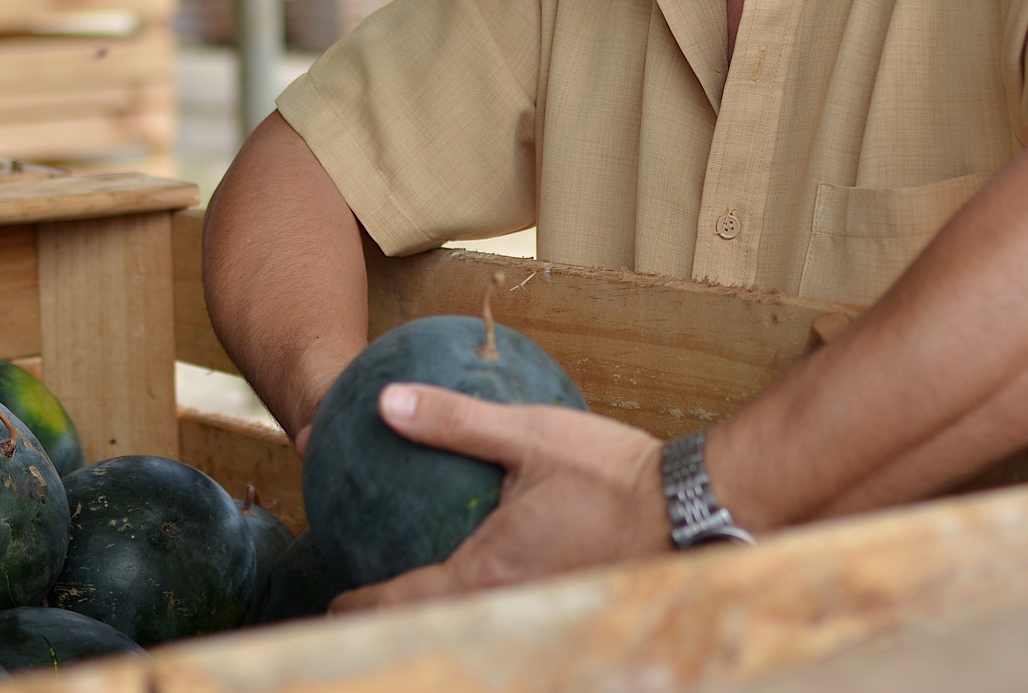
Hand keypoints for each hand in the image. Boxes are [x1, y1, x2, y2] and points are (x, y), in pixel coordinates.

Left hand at [328, 383, 670, 611]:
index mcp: (487, 571)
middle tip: (363, 600)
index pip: (403, 602)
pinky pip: (510, 605)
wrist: (691, 507)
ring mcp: (541, 607)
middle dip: (394, 617)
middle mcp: (508, 602)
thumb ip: (455, 420)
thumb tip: (387, 404)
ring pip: (472, 619)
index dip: (360, 605)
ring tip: (416, 587)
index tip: (336, 599)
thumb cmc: (611, 473)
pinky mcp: (568, 597)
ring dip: (439, 608)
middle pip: (432, 623)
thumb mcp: (529, 433)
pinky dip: (481, 597)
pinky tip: (486, 566)